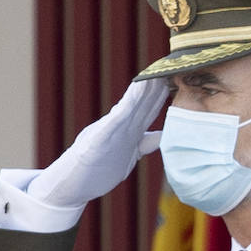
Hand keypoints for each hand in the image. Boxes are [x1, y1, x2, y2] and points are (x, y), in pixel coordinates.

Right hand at [28, 78, 166, 208]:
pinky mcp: (97, 142)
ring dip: (140, 93)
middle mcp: (121, 129)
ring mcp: (109, 134)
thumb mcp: (129, 153)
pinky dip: (121, 113)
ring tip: (152, 76)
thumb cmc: (98, 167)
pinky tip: (130, 102)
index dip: (163, 94)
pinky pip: (111, 126)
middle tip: (171, 66)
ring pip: (128, 109)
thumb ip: (145, 142)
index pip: (150, 108)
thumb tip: (162, 134)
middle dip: (156, 86)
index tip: (178, 78)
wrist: (72, 184)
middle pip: (143, 104)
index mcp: (130, 131)